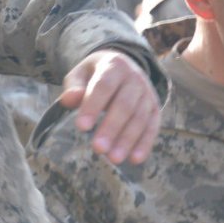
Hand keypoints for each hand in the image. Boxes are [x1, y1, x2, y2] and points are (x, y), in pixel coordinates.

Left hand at [58, 48, 160, 163]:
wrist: (121, 64)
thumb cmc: (94, 74)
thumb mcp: (80, 74)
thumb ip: (74, 86)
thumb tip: (69, 99)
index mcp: (114, 66)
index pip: (104, 86)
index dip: (93, 107)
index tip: (81, 127)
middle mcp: (135, 78)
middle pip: (124, 105)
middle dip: (111, 128)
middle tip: (98, 149)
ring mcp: (147, 93)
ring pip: (140, 118)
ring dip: (127, 140)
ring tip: (113, 158)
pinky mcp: (155, 107)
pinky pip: (152, 126)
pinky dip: (145, 143)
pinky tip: (135, 159)